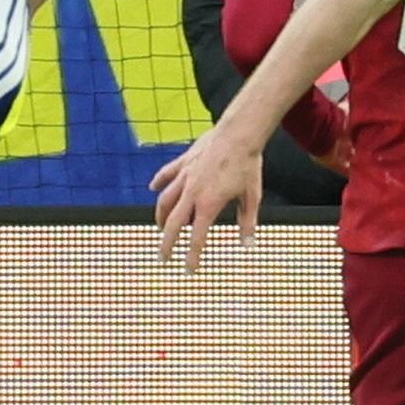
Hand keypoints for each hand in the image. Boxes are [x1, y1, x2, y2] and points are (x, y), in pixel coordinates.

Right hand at [152, 125, 266, 268]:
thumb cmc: (246, 165)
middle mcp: (192, 193)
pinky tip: (153, 189)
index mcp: (209, 204)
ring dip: (161, 216)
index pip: (196, 236)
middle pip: (172, 223)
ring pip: (165, 200)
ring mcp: (185, 176)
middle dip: (166, 242)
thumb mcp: (251, 196)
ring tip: (160, 226)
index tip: (189, 269)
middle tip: (162, 257)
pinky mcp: (183, 162)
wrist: (238, 135)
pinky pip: (166, 174)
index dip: (192, 255)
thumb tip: (248, 245)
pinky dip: (159, 183)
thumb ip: (247, 222)